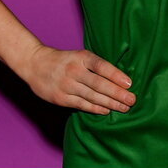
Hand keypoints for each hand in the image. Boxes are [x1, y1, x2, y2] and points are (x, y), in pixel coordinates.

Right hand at [16, 44, 135, 114]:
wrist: (35, 64)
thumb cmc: (64, 60)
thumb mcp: (79, 56)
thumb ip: (95, 65)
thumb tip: (119, 78)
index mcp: (81, 57)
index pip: (101, 66)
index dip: (116, 75)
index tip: (129, 83)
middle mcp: (74, 70)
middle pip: (99, 84)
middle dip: (117, 93)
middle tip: (132, 100)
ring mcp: (67, 85)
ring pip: (92, 96)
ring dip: (110, 103)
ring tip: (124, 107)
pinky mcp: (61, 98)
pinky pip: (82, 105)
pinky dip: (95, 108)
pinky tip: (107, 110)